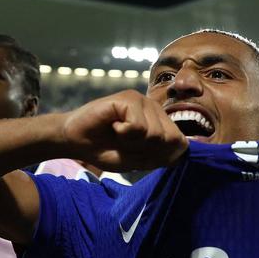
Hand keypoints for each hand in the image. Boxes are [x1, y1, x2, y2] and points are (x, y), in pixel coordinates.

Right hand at [61, 90, 187, 171]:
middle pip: (169, 139)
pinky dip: (123, 133)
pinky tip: (113, 126)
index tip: (139, 153)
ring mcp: (141, 100)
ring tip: (118, 134)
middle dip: (147, 150)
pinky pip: (138, 126)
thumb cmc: (105, 149)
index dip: (161, 156)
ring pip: (154, 133)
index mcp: (160, 121)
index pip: (180, 143)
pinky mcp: (127, 98)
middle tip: (126, 143)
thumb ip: (161, 156)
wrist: (75, 142)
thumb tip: (183, 149)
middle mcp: (154, 108)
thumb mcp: (137, 160)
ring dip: (133, 142)